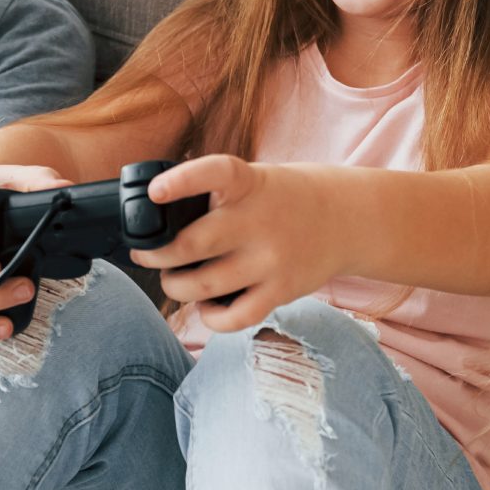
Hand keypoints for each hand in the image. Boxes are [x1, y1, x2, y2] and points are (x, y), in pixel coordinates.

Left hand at [132, 156, 340, 333]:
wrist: (343, 219)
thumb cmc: (281, 200)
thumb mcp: (253, 180)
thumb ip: (213, 195)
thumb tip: (156, 222)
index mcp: (248, 183)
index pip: (215, 172)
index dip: (182, 182)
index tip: (154, 192)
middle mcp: (260, 221)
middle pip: (192, 244)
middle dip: (156, 254)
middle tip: (146, 254)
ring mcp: (272, 259)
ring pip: (204, 285)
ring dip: (176, 287)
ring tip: (175, 280)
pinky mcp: (281, 291)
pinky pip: (234, 317)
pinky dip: (209, 316)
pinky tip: (207, 303)